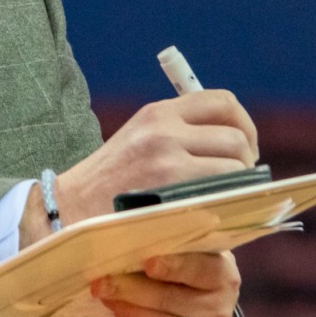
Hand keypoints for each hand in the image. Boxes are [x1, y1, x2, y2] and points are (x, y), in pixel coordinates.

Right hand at [20, 90, 257, 247]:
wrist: (69, 212)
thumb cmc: (107, 187)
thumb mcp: (137, 143)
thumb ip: (177, 135)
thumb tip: (233, 141)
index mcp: (156, 113)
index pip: (221, 102)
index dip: (243, 124)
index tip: (242, 147)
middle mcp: (163, 128)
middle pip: (236, 135)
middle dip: (247, 160)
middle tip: (238, 182)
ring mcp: (168, 159)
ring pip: (237, 164)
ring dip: (242, 186)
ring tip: (227, 200)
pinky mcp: (171, 191)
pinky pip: (227, 191)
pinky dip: (232, 204)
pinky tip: (219, 214)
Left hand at [90, 250, 240, 316]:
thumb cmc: (189, 274)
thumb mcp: (191, 255)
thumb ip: (168, 246)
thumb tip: (125, 238)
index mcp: (221, 273)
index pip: (200, 269)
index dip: (174, 266)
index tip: (148, 262)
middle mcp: (218, 306)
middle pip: (173, 299)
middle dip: (133, 289)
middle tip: (103, 281)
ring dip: (129, 311)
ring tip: (105, 296)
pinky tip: (117, 312)